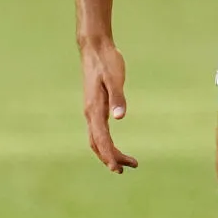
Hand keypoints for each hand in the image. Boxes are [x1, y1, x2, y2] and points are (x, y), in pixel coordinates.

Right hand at [78, 38, 137, 173]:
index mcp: (94, 109)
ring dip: (109, 152)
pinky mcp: (94, 106)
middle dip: (111, 158)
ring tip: (126, 162)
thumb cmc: (107, 62)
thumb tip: (120, 118)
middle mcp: (90, 113)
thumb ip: (118, 98)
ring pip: (97, 139)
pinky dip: (106, 142)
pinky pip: (97, 131)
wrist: (95, 48)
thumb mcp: (115, 78)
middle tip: (128, 168)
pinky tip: (115, 145)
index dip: (109, 155)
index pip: (102, 139)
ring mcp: (90, 110)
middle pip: (98, 144)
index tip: (118, 169)